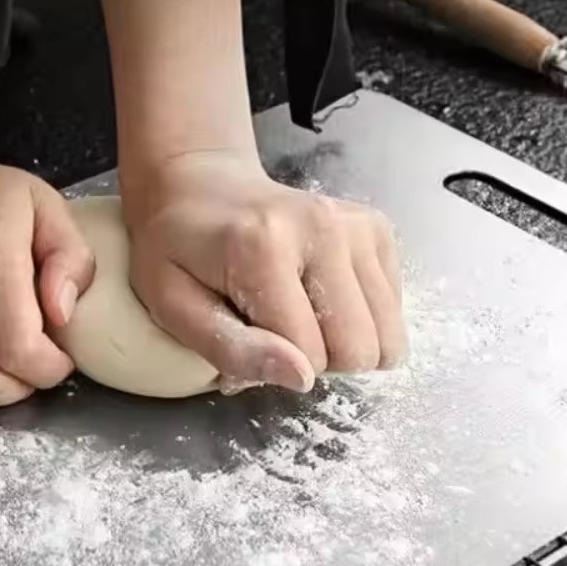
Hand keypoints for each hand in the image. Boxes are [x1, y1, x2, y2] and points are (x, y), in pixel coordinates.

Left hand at [123, 150, 405, 391]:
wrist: (197, 186)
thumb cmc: (174, 251)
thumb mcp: (174, 307)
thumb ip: (232, 348)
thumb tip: (302, 379)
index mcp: (265, 248)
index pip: (308, 355)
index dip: (276, 367)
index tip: (247, 339)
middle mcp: (324, 229)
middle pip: (358, 348)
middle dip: (318, 362)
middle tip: (276, 332)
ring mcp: (357, 225)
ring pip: (386, 336)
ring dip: (344, 344)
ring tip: (299, 315)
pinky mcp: (377, 228)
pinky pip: (392, 311)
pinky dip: (359, 319)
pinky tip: (319, 296)